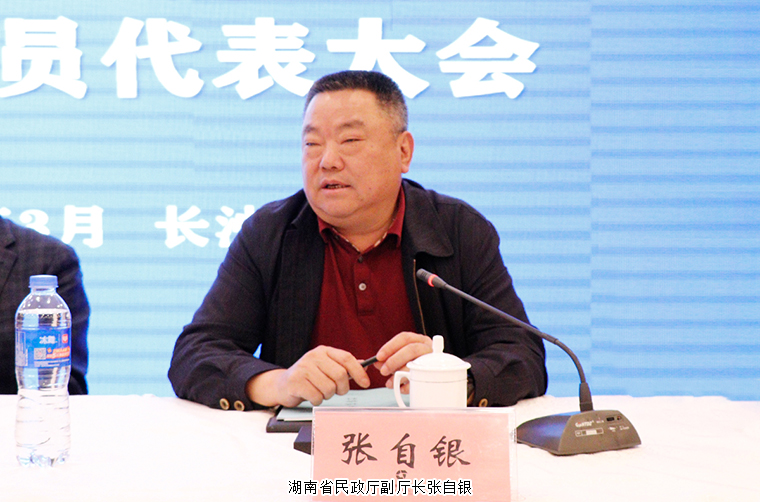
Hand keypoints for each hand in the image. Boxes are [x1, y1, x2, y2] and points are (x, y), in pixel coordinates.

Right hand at [246, 346, 369, 406]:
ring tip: (320, 392)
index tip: (366, 383)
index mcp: (324, 351)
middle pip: (340, 375)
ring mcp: (303, 368)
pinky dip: (317, 400)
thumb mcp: (326, 367)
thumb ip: (343, 366)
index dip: (359, 371)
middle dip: (342, 388)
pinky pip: (317, 396)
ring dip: (328, 395)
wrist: (282, 384)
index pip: (346, 358)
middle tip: (337, 391)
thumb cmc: (308, 377)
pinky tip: (311, 396)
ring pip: (329, 388)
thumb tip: (365, 365)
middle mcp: (313, 356)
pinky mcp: (296, 382)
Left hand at [373, 332, 432, 389]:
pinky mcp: (435, 375)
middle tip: (383, 371)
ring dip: (399, 375)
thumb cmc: (416, 363)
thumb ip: (389, 359)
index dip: (390, 347)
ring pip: (416, 365)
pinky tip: (400, 388)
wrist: (435, 373)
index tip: (379, 357)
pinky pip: (421, 381)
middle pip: (411, 349)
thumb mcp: (401, 358)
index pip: (404, 338)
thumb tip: (377, 363)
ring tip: (390, 383)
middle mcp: (427, 347)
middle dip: (394, 361)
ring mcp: (433, 360)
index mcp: (419, 340)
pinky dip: (408, 386)